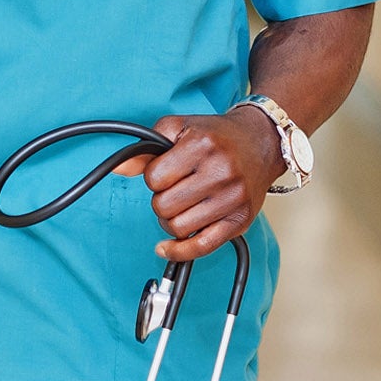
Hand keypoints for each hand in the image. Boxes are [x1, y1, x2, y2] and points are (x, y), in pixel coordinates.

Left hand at [114, 109, 285, 261]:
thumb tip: (119, 168)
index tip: (166, 171)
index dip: (154, 176)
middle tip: (175, 189)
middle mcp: (220, 172)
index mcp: (202, 145)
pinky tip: (168, 247)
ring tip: (182, 205)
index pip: (154, 178)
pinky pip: (202, 247)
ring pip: (178, 227)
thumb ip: (146, 149)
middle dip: (162, 199)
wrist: (261, 141)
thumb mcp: (179, 129)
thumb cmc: (217, 136)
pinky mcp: (241, 220)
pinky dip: (180, 251)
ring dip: (172, 220)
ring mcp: (232, 198)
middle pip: (164, 206)